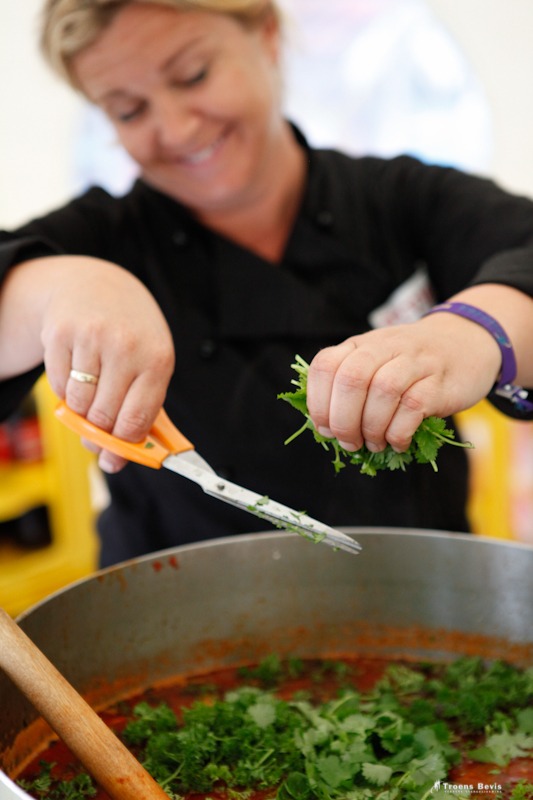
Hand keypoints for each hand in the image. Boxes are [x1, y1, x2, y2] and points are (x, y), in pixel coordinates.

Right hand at [0, 256, 174, 471]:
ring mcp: (92, 337)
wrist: (99, 285)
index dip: (123, 447)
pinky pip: (57, 386)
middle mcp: (127, 346)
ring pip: (78, 405)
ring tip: (90, 392)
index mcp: (157, 359)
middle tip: (95, 434)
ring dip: (80, 410)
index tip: (115, 457)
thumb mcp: (149, 364)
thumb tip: (115, 461)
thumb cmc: (131, 333)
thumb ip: (139, 411)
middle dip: (97, 434)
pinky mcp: (61, 333)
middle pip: (104, 418)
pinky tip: (76, 371)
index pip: (136, 420)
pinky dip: (64, 390)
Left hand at [306, 313, 500, 452]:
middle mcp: (386, 347)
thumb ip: (350, 386)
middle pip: (351, 379)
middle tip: (349, 442)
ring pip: (383, 391)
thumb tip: (327, 429)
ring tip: (374, 444)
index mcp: (361, 344)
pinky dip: (399, 432)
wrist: (468, 341)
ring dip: (372, 428)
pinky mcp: (440, 382)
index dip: (318, 402)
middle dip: (343, 420)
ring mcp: (415, 362)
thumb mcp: (377, 362)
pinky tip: (398, 442)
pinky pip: (414, 407)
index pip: (325, 366)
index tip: (324, 428)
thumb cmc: (411, 363)